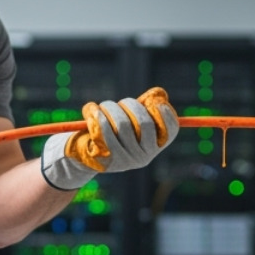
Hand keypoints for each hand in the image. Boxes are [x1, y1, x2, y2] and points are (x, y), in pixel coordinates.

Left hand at [41, 88, 179, 189]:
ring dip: (110, 108)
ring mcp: (126, 160)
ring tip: (101, 107)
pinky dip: (97, 116)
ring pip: (123, 125)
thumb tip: (160, 94)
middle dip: (130, 105)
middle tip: (119, 102)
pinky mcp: (107, 160)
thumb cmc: (110, 132)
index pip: (170, 130)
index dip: (166, 114)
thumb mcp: (128, 121)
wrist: (84, 155)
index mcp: (154, 147)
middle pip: (145, 123)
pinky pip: (105, 132)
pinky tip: (91, 110)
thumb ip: (143, 109)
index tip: (155, 102)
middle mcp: (144, 156)